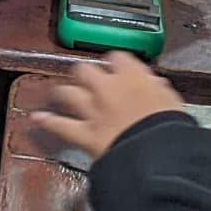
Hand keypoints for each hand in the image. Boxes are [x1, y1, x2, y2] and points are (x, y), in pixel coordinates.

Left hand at [29, 52, 184, 167]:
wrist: (158, 153)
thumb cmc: (171, 127)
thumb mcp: (174, 101)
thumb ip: (160, 90)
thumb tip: (155, 87)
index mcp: (132, 75)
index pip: (117, 57)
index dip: (115, 62)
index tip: (117, 67)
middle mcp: (107, 87)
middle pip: (85, 70)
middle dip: (85, 73)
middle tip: (88, 79)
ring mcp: (92, 110)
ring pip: (68, 92)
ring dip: (64, 92)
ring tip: (61, 93)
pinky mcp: (84, 134)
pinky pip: (60, 125)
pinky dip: (47, 121)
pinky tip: (36, 118)